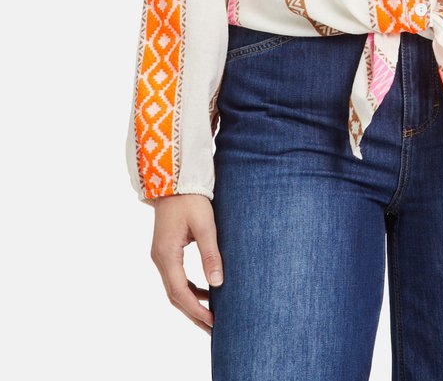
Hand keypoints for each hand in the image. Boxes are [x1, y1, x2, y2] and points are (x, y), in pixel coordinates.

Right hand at [150, 194, 223, 332]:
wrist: (175, 179)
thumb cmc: (191, 199)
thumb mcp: (205, 226)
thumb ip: (211, 254)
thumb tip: (218, 283)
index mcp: (166, 255)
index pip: (179, 292)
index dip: (196, 310)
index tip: (213, 322)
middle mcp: (160, 259)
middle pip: (175, 295)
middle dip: (194, 313)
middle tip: (214, 328)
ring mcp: (161, 255)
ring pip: (175, 287)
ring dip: (191, 302)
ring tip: (212, 315)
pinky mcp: (167, 250)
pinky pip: (176, 277)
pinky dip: (190, 288)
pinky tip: (206, 291)